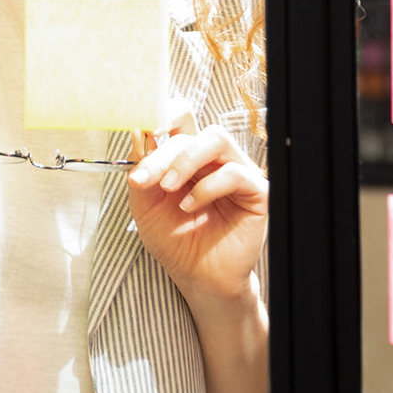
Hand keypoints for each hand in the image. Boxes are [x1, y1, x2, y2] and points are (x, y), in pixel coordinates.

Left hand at [125, 99, 267, 307]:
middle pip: (191, 131)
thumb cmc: (174, 240)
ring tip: (168, 187)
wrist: (197, 279)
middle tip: (145, 179)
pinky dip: (206, 187)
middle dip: (162, 153)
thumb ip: (140, 168)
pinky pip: (234, 172)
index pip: (181, 117)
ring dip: (186, 160)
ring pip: (216, 138)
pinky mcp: (256, 192)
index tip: (141, 128)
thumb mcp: (145, 203)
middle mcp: (213, 159)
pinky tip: (190, 206)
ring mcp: (236, 172)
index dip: (163, 113)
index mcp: (187, 155)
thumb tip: (137, 132)